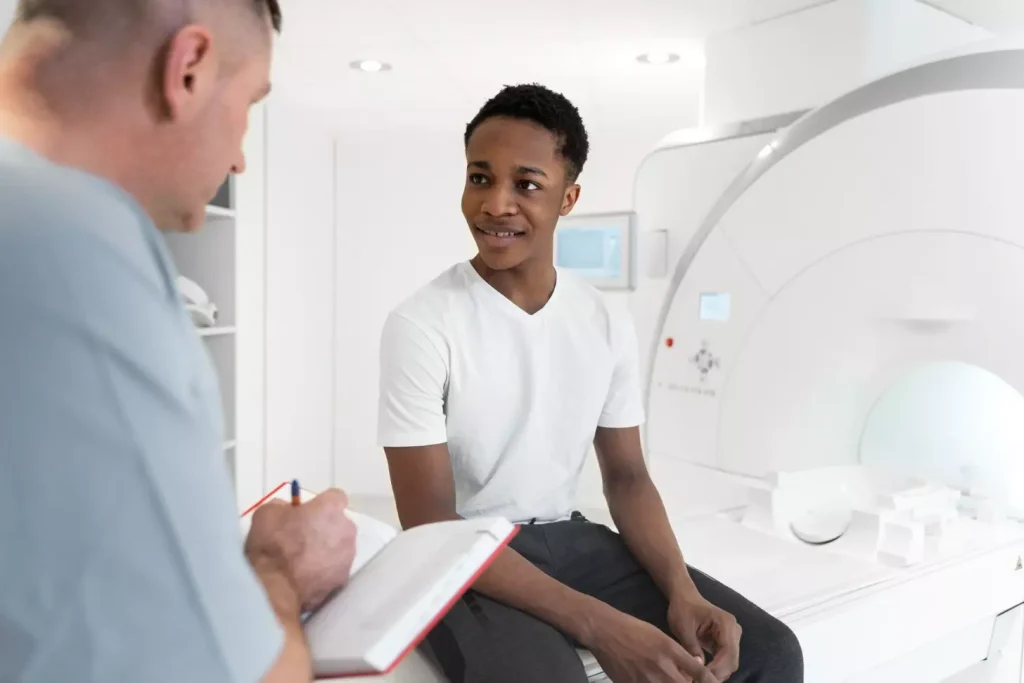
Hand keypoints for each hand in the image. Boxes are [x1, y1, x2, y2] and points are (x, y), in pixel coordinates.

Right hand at [245, 488, 357, 611]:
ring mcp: (347, 555)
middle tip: (303, 537)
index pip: (336, 497)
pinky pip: (335, 568)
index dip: (322, 505)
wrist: (275, 588)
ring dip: (327, 549)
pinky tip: (306, 576)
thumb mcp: (267, 513)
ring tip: (303, 561)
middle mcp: (346, 529)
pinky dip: (325, 570)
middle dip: (326, 528)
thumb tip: (289, 510)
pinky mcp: (343, 578)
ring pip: (340, 546)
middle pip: (340, 523)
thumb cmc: (271, 545)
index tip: (308, 513)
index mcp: (330, 508)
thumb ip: (284, 506)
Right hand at [584, 604, 719, 682]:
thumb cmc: (634, 630)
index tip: (714, 682)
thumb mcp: (661, 636)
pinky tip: (655, 682)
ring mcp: (647, 680)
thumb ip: (679, 654)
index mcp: (671, 652)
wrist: (606, 632)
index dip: (711, 681)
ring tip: (670, 680)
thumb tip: (695, 669)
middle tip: (690, 681)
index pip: (700, 673)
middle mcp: (662, 668)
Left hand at [668, 594, 741, 680]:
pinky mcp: (727, 642)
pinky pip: (725, 660)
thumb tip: (698, 667)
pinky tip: (703, 674)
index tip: (702, 677)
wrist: (685, 598)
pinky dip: (715, 668)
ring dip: (717, 673)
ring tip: (699, 679)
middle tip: (699, 681)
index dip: (717, 668)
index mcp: (726, 623)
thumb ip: (692, 647)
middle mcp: (734, 630)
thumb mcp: (683, 627)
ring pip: (730, 663)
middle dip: (717, 674)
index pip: (728, 652)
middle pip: (732, 660)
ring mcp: (732, 637)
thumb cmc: (683, 609)